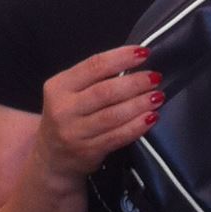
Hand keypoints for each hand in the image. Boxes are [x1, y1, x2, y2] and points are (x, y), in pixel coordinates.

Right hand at [36, 44, 161, 180]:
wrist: (52, 158)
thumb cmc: (68, 117)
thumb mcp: (69, 93)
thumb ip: (94, 79)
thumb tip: (134, 62)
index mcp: (59, 86)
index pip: (93, 66)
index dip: (121, 58)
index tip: (144, 53)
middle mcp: (63, 109)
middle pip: (105, 92)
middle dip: (135, 83)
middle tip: (155, 78)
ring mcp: (75, 132)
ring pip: (113, 115)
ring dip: (140, 104)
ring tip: (158, 96)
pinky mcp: (88, 151)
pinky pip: (118, 136)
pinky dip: (137, 126)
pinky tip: (151, 117)